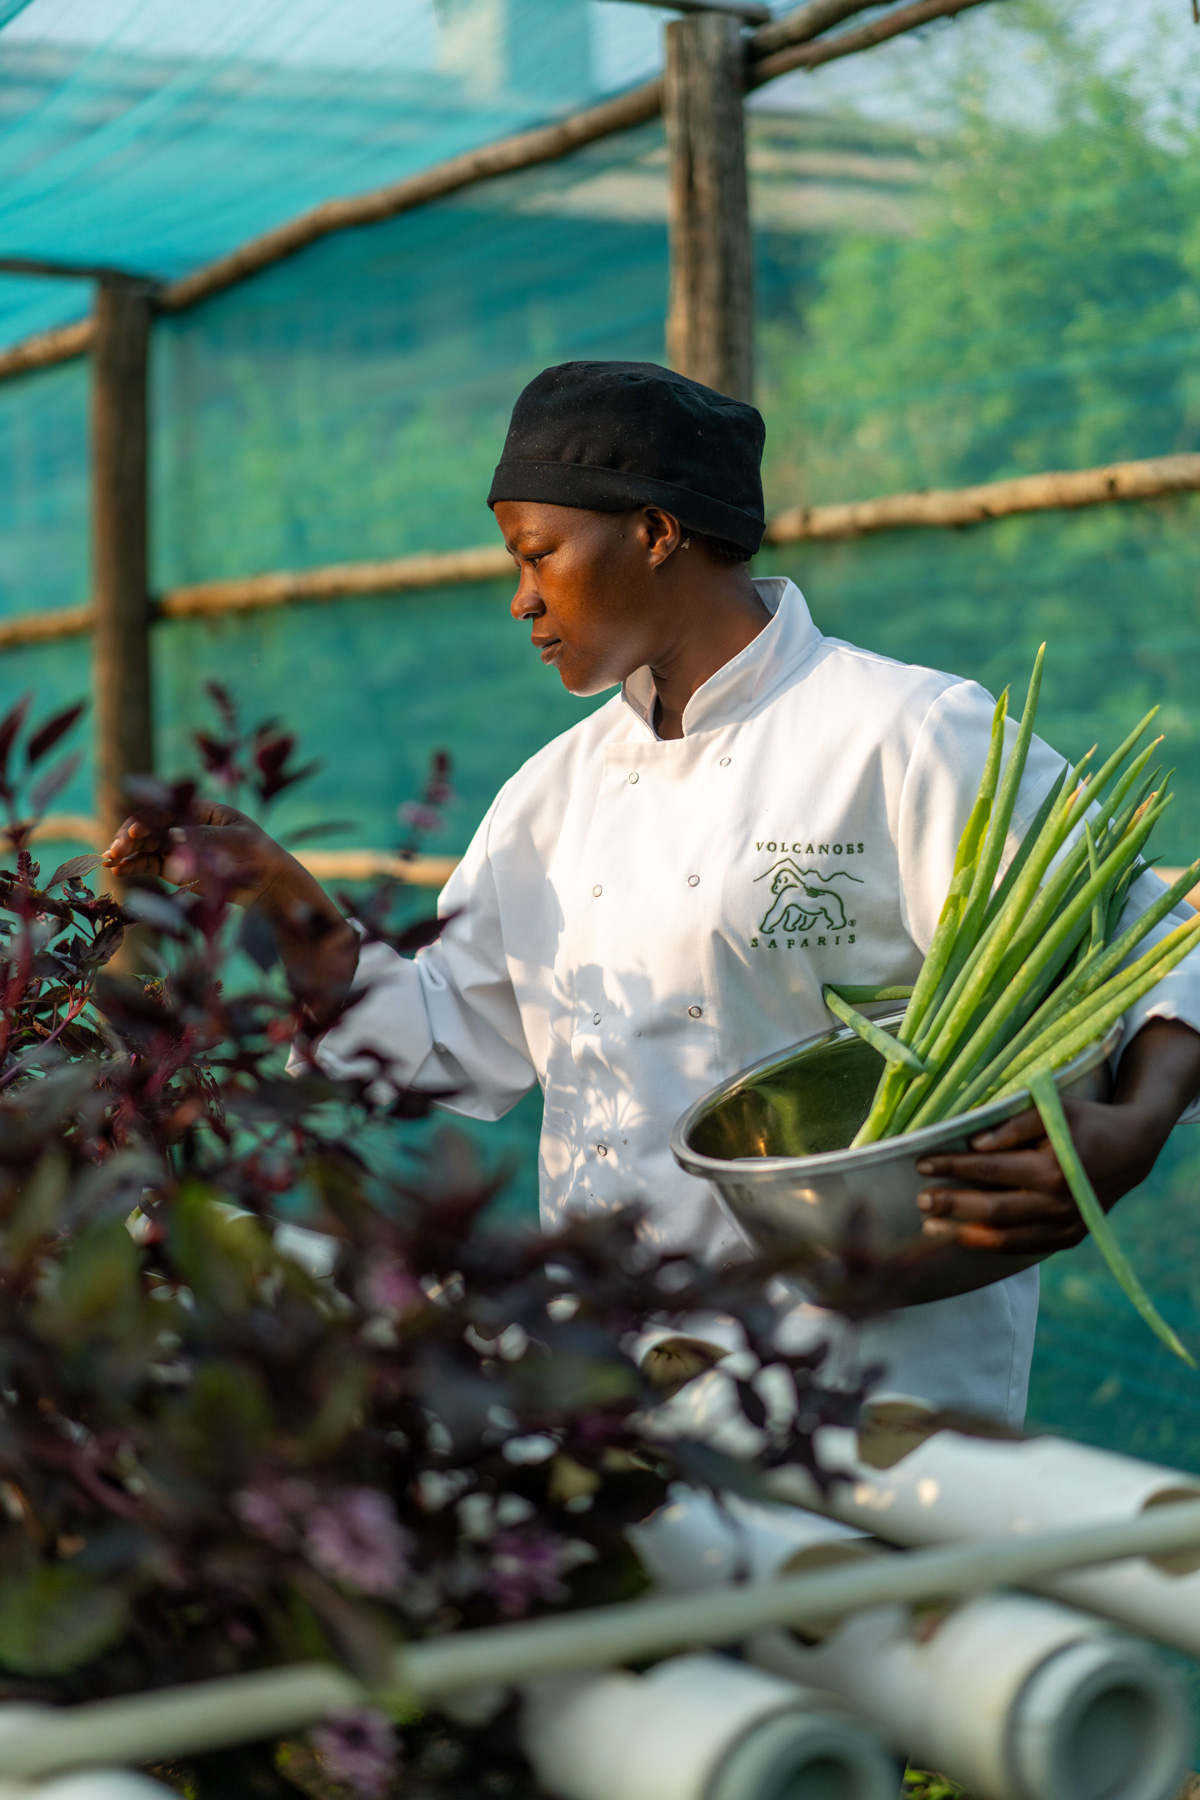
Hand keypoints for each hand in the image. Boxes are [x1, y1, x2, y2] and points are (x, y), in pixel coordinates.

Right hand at [102, 799, 282, 907]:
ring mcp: (176, 845)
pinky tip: (118, 870)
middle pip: (148, 826)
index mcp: (199, 809)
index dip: (147, 820)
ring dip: (125, 851)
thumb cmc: (259, 854)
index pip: (166, 810)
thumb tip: (172, 837)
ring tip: (110, 861)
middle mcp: (183, 824)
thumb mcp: (239, 842)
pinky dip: (133, 865)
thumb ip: (207, 838)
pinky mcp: (173, 867)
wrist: (266, 882)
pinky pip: (148, 863)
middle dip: (129, 836)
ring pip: (143, 845)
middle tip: (115, 851)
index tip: (134, 833)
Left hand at [914, 1018, 1199, 1255]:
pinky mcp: (1068, 1239)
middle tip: (920, 1199)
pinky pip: (1022, 1247)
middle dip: (951, 1205)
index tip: (921, 1163)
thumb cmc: (1084, 1122)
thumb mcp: (1052, 1109)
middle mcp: (1059, 1204)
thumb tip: (974, 1144)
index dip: (953, 1167)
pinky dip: (990, 1244)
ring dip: (962, 1233)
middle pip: (992, 1209)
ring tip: (930, 1224)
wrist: (1130, 1150)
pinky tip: (963, 1236)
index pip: (990, 1170)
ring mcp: (1065, 1227)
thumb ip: (1013, 1125)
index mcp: (1053, 1168)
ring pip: (1004, 1237)